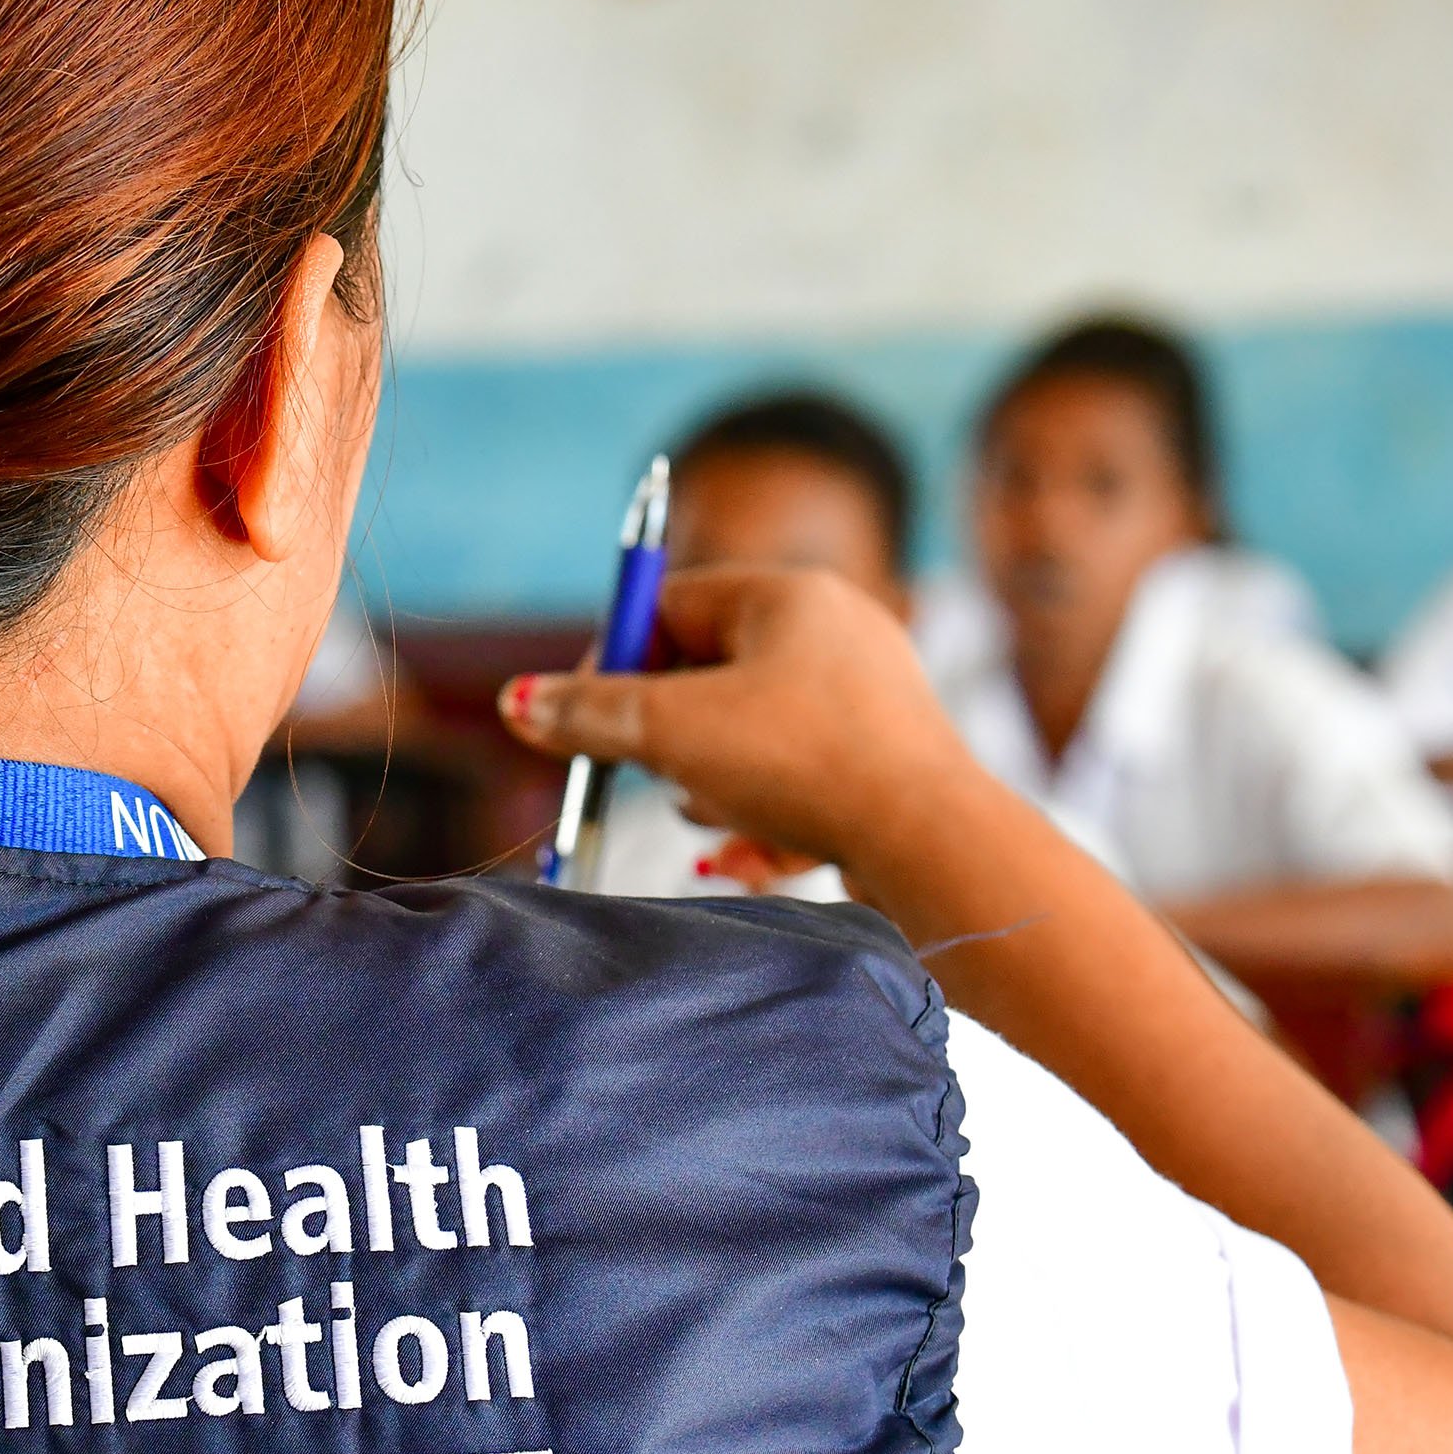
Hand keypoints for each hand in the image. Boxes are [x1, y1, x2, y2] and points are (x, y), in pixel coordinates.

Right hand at [498, 567, 976, 879]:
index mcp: (791, 597)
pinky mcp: (884, 770)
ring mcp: (867, 704)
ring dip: (714, 788)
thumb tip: (521, 703)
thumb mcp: (674, 732)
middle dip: (667, 738)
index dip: (613, 660)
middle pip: (708, 677)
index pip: (673, 606)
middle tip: (646, 773)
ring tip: (721, 820)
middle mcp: (837, 636)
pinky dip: (766, 823)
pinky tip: (756, 856)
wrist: (932, 844)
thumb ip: (590, 714)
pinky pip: (797, 788)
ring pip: (749, 741)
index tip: (578, 716)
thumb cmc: (806, 764)